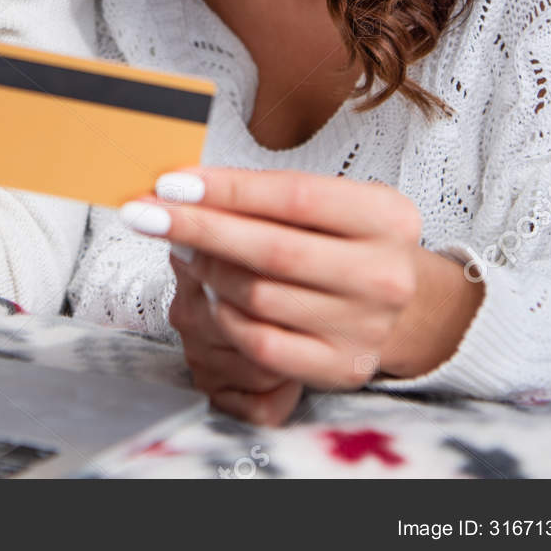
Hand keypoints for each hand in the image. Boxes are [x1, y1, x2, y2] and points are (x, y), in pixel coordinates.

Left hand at [125, 168, 481, 391]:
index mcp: (387, 217)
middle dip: (199, 228)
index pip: (293, 196)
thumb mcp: (329, 205)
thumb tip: (180, 190)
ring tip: (183, 251)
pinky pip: (261, 343)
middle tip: (146, 215)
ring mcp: (366, 327)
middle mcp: (385, 274)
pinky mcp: (342, 367)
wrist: (404, 306)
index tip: (170, 183)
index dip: (226, 189)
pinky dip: (226, 317)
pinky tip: (211, 297)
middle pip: (272, 249)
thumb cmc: (346, 241)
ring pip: (259, 297)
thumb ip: (266, 196)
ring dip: (208, 272)